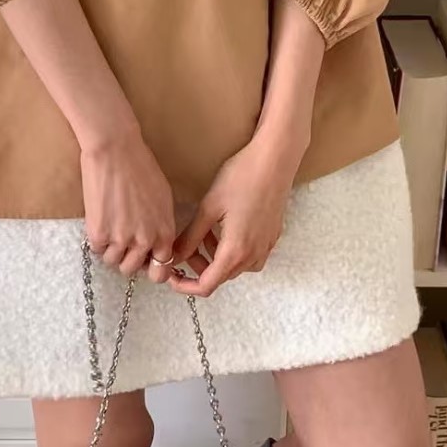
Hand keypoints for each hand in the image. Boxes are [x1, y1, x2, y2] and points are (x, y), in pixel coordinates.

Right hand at [81, 126, 177, 282]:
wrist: (116, 150)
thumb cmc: (141, 167)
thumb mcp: (163, 199)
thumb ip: (161, 226)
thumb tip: (154, 244)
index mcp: (164, 232)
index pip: (162, 271)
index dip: (151, 268)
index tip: (144, 261)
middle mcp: (145, 240)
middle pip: (132, 269)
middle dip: (127, 257)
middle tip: (122, 239)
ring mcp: (121, 239)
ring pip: (112, 261)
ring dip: (110, 249)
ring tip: (110, 226)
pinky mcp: (99, 233)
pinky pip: (97, 249)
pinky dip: (97, 239)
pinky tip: (100, 219)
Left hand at [167, 130, 301, 298]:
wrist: (274, 160)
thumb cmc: (241, 178)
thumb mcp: (208, 207)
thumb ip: (190, 237)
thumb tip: (174, 256)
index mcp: (235, 251)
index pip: (206, 285)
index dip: (184, 285)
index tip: (171, 274)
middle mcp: (253, 255)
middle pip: (220, 276)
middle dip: (198, 265)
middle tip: (185, 244)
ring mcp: (265, 247)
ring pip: (235, 267)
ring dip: (215, 258)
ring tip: (205, 232)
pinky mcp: (272, 237)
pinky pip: (249, 256)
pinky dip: (232, 250)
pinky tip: (225, 228)